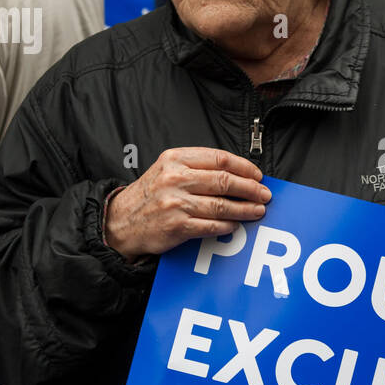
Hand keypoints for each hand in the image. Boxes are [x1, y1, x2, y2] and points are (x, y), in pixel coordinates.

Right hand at [104, 147, 271, 260]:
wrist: (120, 222)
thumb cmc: (150, 195)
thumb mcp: (167, 169)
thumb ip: (197, 167)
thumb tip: (238, 173)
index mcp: (175, 159)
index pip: (220, 159)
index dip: (244, 167)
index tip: (258, 176)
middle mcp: (175, 178)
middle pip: (225, 181)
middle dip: (251, 189)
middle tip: (264, 195)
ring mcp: (175, 203)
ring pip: (222, 205)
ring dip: (245, 209)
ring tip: (258, 211)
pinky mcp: (177, 226)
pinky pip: (211, 226)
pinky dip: (228, 226)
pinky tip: (236, 225)